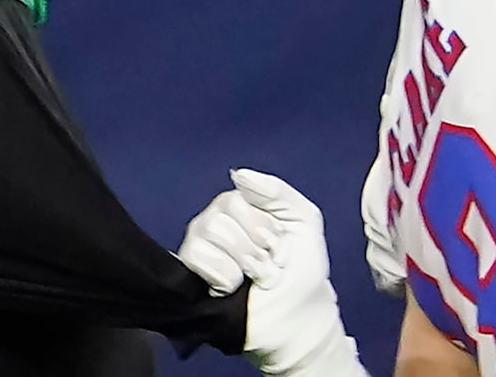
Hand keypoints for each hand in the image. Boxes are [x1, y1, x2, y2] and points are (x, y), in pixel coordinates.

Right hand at [178, 171, 365, 376]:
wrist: (298, 320)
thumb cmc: (301, 271)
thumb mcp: (304, 220)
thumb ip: (276, 191)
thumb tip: (238, 174)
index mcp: (241, 203)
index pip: (240, 195)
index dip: (266, 226)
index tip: (281, 245)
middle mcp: (217, 218)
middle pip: (225, 210)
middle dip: (256, 245)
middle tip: (268, 265)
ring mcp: (201, 243)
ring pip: (212, 230)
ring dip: (244, 262)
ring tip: (254, 277)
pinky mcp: (191, 270)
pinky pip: (197, 256)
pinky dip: (225, 276)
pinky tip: (234, 287)